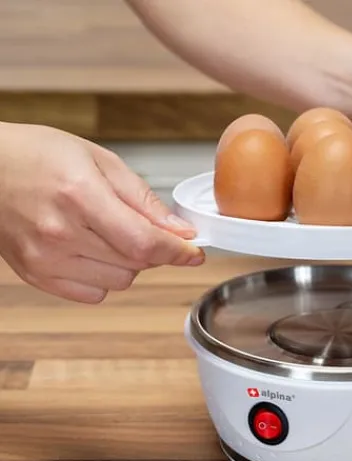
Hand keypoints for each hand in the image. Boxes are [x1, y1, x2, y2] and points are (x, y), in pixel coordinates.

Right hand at [0, 123, 203, 303]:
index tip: (194, 252)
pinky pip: (94, 293)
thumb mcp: (98, 160)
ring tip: (107, 232)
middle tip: (141, 226)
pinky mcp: (37, 276)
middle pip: (136, 263)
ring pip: (120, 281)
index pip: (144, 243)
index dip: (178, 252)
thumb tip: (180, 231)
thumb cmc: (37, 155)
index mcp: (79, 196)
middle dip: (153, 249)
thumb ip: (143, 199)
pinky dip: (104, 276)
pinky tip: (90, 250)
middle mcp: (60, 233)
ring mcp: (45, 260)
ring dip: (129, 262)